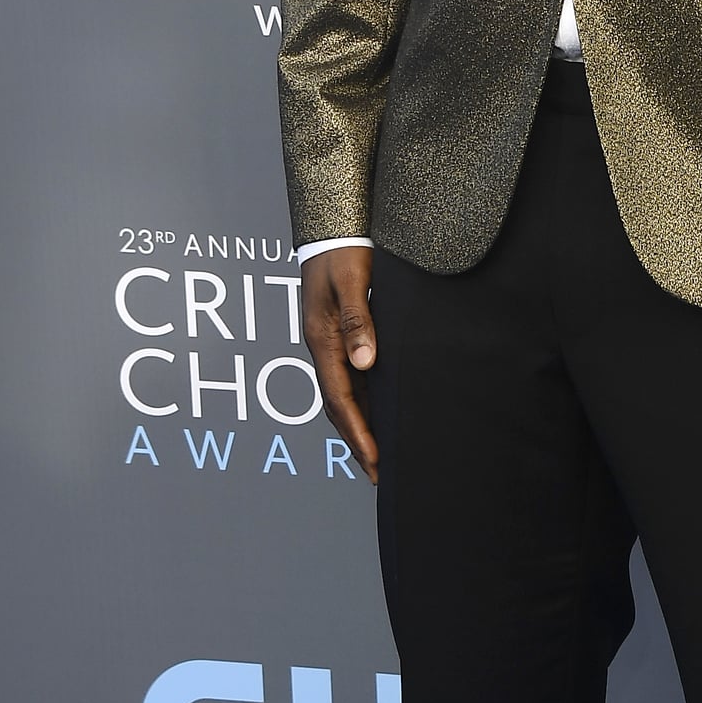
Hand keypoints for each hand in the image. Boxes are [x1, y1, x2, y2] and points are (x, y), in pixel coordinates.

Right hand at [301, 248, 379, 482]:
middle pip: (338, 406)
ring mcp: (328, 343)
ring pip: (342, 395)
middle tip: (379, 473)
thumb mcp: (352, 282)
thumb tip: (364, 364)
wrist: (331, 229)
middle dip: (357, 442)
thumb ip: (359, 322)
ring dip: (357, 426)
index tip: (376, 460)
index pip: (341, 398)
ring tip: (378, 455)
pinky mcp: (338, 336)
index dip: (359, 432)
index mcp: (322, 339)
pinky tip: (377, 412)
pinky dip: (360, 402)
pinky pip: (347, 378)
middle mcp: (322, 346)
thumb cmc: (344, 251)